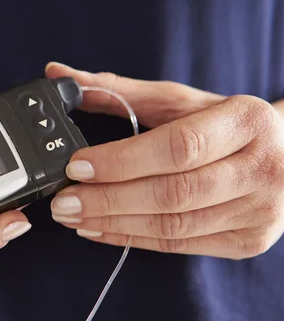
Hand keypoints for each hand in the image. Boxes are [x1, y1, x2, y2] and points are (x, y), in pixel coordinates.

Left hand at [45, 62, 283, 258]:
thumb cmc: (223, 124)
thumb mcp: (180, 101)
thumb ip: (119, 91)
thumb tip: (57, 73)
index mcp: (247, 121)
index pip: (178, 147)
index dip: (122, 161)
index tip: (77, 166)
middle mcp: (263, 168)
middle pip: (173, 193)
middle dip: (109, 200)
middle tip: (63, 201)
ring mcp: (260, 212)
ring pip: (173, 227)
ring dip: (114, 224)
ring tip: (73, 216)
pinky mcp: (247, 242)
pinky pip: (179, 246)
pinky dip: (131, 239)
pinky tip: (98, 230)